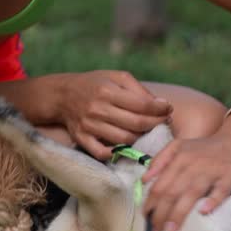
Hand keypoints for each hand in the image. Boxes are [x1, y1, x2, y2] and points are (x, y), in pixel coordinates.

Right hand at [58, 70, 172, 159]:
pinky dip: (118, 153)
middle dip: (156, 124)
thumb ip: (138, 89)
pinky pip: (103, 153)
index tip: (168, 109)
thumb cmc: (94, 84)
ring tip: (148, 132)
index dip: (160, 109)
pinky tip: (127, 145)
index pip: (141, 104)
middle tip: (164, 122)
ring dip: (142, 138)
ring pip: (125, 140)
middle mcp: (98, 109)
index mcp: (107, 91)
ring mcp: (89, 126)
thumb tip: (161, 104)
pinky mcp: (82, 139)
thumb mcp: (115, 77)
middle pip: (136, 124)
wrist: (62, 95)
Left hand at [142, 122, 230, 230]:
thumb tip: (144, 180)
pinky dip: (212, 201)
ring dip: (179, 212)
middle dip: (161, 213)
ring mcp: (212, 171)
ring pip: (192, 193)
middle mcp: (193, 164)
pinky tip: (204, 212)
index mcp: (178, 158)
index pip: (160, 184)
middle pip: (172, 191)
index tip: (145, 219)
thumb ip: (160, 160)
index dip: (150, 202)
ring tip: (171, 230)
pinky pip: (220, 191)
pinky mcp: (230, 177)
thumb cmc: (205, 149)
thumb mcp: (179, 146)